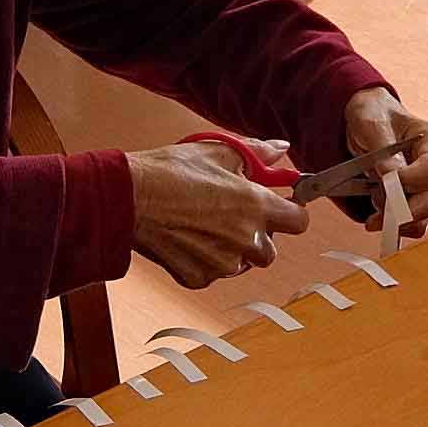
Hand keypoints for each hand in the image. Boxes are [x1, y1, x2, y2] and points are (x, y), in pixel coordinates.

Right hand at [126, 140, 307, 288]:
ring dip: (232, 249)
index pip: (300, 220)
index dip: (290, 212)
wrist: (128, 198)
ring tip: (203, 225)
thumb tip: (281, 149)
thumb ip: (258, 153)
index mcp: (255, 206)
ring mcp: (222, 263)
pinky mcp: (198, 278)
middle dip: (258, 235)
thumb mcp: (218, 151)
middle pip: (271, 249)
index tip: (279, 206)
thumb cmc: (171, 171)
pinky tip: (186, 239)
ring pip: (242, 263)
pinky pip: (213, 273)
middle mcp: (245, 239)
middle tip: (233, 216)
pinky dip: (204, 260)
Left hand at [340, 88, 427, 233]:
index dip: (413, 178)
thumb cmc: (373, 113)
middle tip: (378, 212)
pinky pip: (410, 222)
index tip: (387, 181)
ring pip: (422, 216)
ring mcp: (425, 185)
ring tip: (374, 208)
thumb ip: (382, 146)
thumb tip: (390, 174)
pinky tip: (375, 215)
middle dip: (404, 210)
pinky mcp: (412, 200)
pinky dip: (392, 224)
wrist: (366, 121)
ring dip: (395, 220)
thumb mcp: (371, 121)